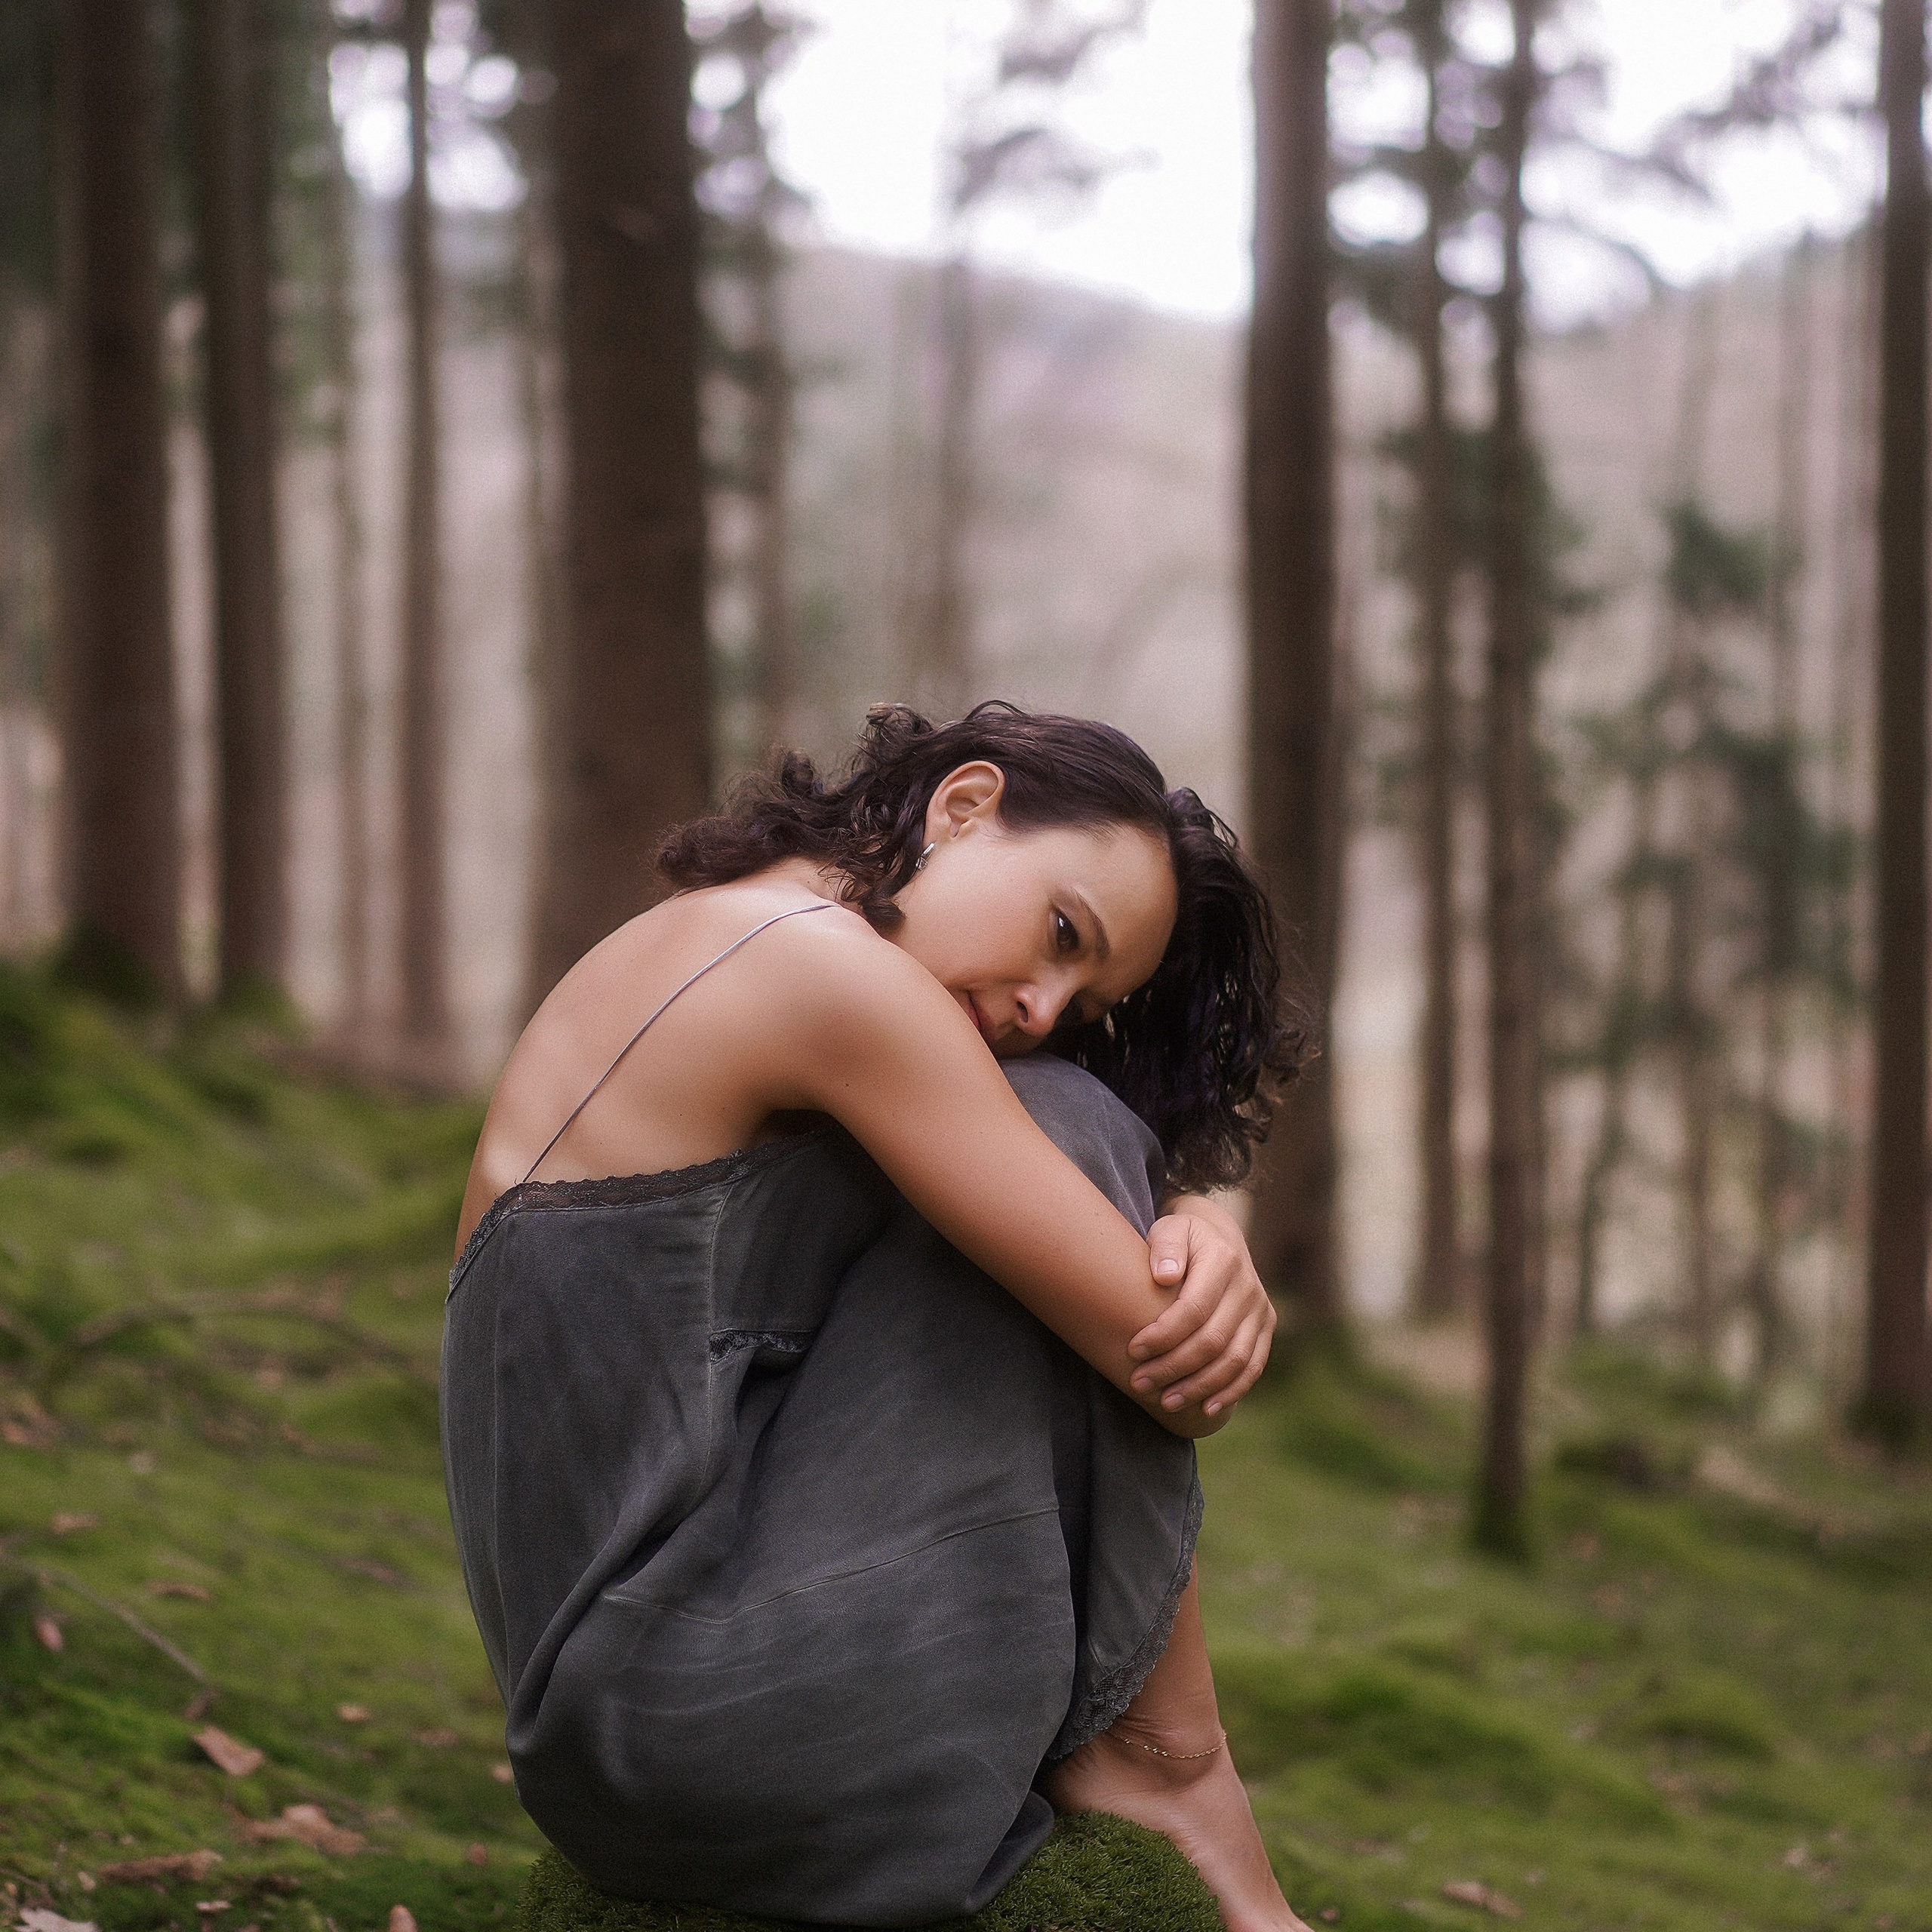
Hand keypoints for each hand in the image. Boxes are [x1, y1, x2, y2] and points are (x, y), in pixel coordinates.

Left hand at [1127, 1198, 1274, 1417]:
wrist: (1218, 1236)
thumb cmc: (1182, 1238)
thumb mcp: (1169, 1228)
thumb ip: (1165, 1246)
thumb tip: (1165, 1276)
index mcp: (1223, 1260)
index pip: (1194, 1308)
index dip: (1164, 1334)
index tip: (1132, 1350)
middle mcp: (1248, 1288)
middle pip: (1213, 1340)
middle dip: (1173, 1367)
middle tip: (1139, 1383)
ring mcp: (1260, 1310)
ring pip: (1234, 1360)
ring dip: (1199, 1386)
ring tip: (1165, 1402)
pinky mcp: (1265, 1328)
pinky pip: (1253, 1367)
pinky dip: (1231, 1391)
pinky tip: (1206, 1408)